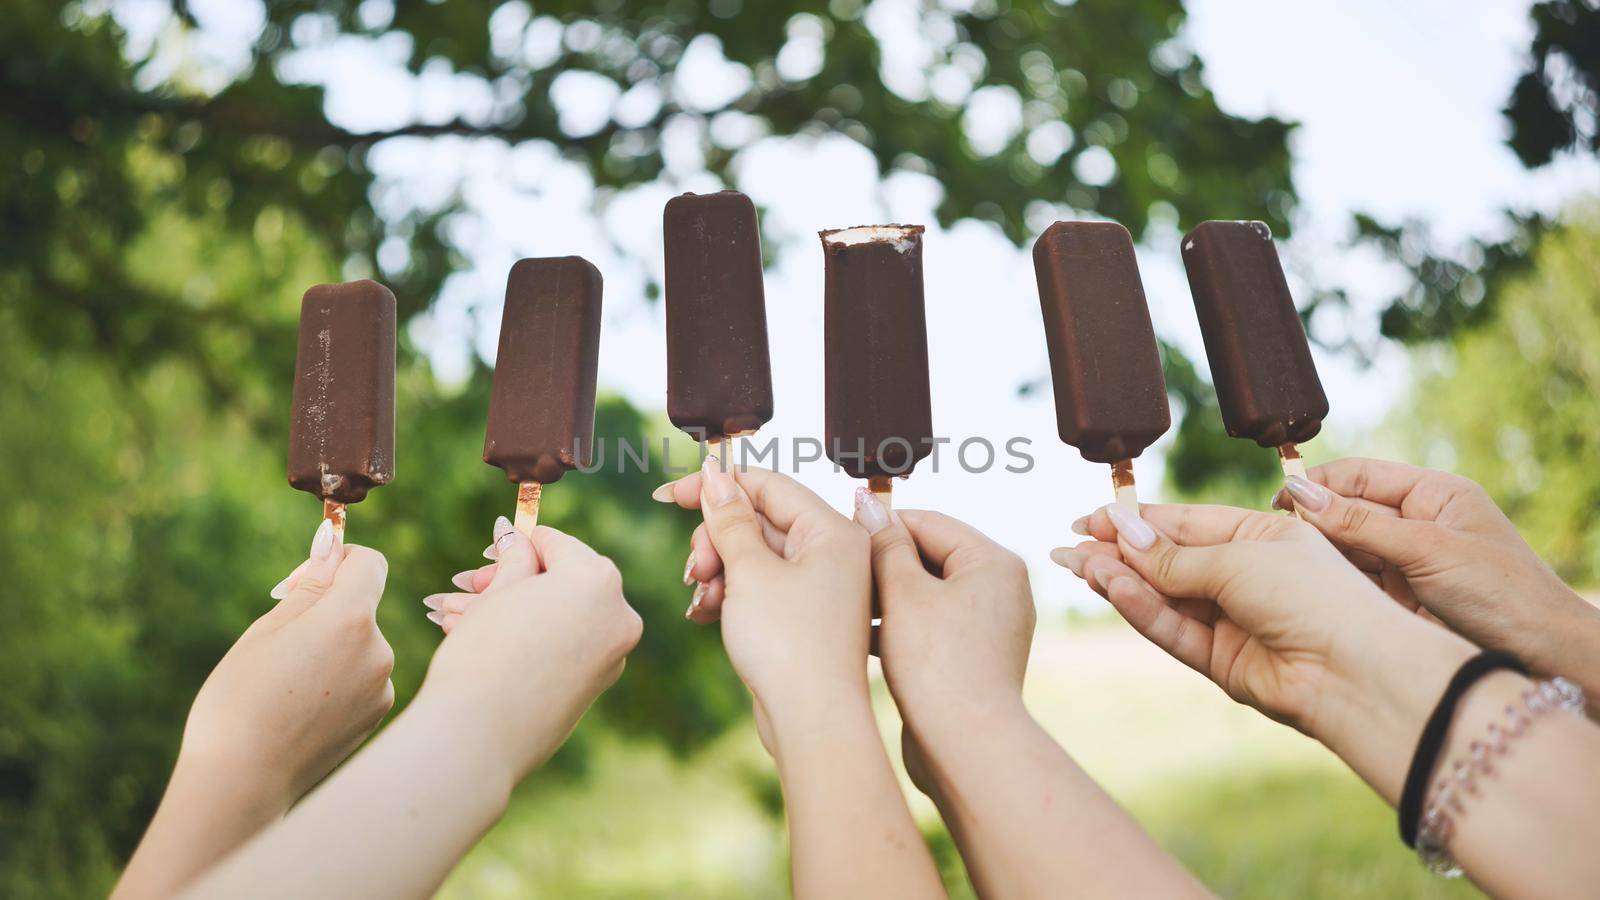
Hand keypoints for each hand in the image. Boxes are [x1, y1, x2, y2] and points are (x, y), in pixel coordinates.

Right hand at [183, 519, 394, 804]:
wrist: (242, 781)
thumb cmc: (240, 700)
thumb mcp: (266, 630)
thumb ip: (309, 587)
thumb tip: (334, 548)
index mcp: (350, 620)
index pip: (370, 564)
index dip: (339, 561)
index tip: (304, 580)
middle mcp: (379, 650)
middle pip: (362, 606)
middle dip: (327, 609)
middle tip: (279, 638)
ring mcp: (382, 685)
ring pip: (359, 644)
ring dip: (331, 647)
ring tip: (285, 681)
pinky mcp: (378, 713)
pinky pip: (361, 676)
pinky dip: (337, 678)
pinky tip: (301, 705)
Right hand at [417, 517, 641, 778]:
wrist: (478, 738)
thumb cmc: (484, 654)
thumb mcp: (498, 595)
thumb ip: (515, 559)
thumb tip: (515, 534)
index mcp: (598, 579)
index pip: (556, 544)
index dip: (516, 544)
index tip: (487, 552)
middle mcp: (618, 615)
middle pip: (561, 581)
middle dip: (510, 582)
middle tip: (465, 587)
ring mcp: (613, 654)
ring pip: (559, 617)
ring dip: (511, 612)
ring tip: (453, 615)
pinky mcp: (598, 685)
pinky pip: (565, 646)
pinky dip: (531, 638)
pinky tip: (481, 638)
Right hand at [656, 459, 944, 898]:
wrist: (812, 724)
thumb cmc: (790, 646)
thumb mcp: (750, 572)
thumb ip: (729, 519)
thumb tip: (716, 475)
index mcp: (834, 531)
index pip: (767, 485)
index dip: (714, 486)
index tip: (667, 496)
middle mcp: (834, 554)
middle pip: (759, 520)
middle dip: (716, 539)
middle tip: (695, 568)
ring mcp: (821, 587)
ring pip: (755, 555)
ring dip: (719, 569)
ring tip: (701, 596)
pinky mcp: (805, 617)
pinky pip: (761, 587)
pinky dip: (731, 594)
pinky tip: (704, 614)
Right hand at [852, 499, 1034, 789]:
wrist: (966, 745)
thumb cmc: (939, 667)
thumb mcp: (903, 594)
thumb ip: (884, 545)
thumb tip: (869, 502)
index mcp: (995, 561)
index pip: (929, 522)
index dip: (880, 525)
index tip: (839, 531)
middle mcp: (1001, 588)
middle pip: (929, 555)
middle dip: (882, 564)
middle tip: (837, 570)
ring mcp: (990, 623)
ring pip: (925, 593)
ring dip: (885, 597)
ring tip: (845, 603)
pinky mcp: (973, 655)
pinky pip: (930, 625)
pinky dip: (898, 625)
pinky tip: (860, 635)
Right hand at [1053, 502, 1476, 803]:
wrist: (1354, 669)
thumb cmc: (1314, 596)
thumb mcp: (1239, 557)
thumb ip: (1174, 555)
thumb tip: (1123, 533)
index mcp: (1260, 537)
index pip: (1184, 524)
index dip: (1136, 521)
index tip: (1090, 518)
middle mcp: (1244, 578)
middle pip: (1166, 562)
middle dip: (1117, 553)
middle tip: (1068, 546)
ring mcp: (1232, 621)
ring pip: (1163, 598)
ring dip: (1120, 581)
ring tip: (1079, 567)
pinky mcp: (1222, 662)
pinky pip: (1173, 630)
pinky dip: (1141, 611)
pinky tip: (1112, 589)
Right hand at [1273, 458, 1599, 695]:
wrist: (1546, 655)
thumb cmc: (1502, 593)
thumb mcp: (1427, 551)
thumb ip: (1361, 524)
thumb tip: (1301, 494)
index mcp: (1433, 494)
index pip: (1359, 475)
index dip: (1317, 485)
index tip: (1279, 504)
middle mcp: (1418, 522)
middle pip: (1348, 511)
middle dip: (1313, 524)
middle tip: (1274, 542)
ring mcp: (1410, 560)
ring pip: (1348, 549)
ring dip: (1320, 557)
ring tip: (1287, 569)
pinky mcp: (1403, 595)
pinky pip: (1357, 580)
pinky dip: (1334, 583)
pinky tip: (1311, 591)